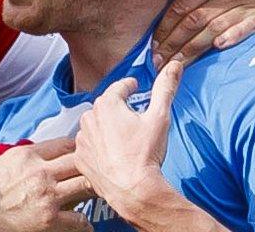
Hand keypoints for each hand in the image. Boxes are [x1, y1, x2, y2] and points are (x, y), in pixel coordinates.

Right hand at [0, 138, 92, 231]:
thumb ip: (23, 157)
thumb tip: (39, 156)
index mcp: (26, 155)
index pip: (65, 144)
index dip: (77, 148)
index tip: (81, 153)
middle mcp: (40, 172)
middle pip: (80, 161)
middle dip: (89, 166)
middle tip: (94, 172)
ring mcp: (48, 196)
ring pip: (86, 185)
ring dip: (90, 190)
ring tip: (91, 194)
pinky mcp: (51, 220)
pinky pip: (81, 219)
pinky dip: (84, 222)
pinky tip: (82, 223)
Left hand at [74, 61, 182, 223]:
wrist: (132, 189)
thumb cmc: (145, 154)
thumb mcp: (160, 117)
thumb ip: (165, 88)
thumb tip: (174, 65)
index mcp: (107, 104)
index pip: (119, 87)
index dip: (130, 86)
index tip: (135, 87)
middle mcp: (89, 118)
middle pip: (106, 106)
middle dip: (119, 109)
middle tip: (134, 118)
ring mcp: (82, 139)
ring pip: (96, 126)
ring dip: (107, 128)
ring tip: (124, 139)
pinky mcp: (80, 157)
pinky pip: (89, 146)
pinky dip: (98, 147)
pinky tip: (112, 154)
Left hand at [152, 0, 254, 67]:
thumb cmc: (228, 3)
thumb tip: (152, 13)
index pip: (180, 5)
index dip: (164, 28)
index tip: (153, 48)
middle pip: (195, 18)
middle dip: (174, 43)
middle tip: (160, 62)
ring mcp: (249, 2)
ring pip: (215, 26)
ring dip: (194, 48)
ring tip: (178, 65)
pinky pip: (247, 26)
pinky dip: (233, 34)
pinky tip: (219, 45)